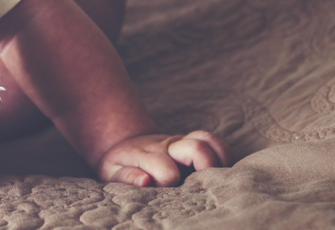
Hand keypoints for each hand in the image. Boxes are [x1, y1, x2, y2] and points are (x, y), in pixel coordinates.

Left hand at [97, 131, 229, 186]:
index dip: (170, 184)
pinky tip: (221, 172)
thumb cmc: (120, 164)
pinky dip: (223, 154)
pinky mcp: (191, 143)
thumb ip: (126, 176)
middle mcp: (168, 146)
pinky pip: (213, 141)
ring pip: (208, 141)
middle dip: (204, 169)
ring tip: (216, 180)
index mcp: (148, 155)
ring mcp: (182, 143)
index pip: (169, 171)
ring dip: (218, 160)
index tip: (164, 192)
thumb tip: (145, 181)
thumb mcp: (112, 172)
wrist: (124, 143)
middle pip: (196, 148)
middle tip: (201, 188)